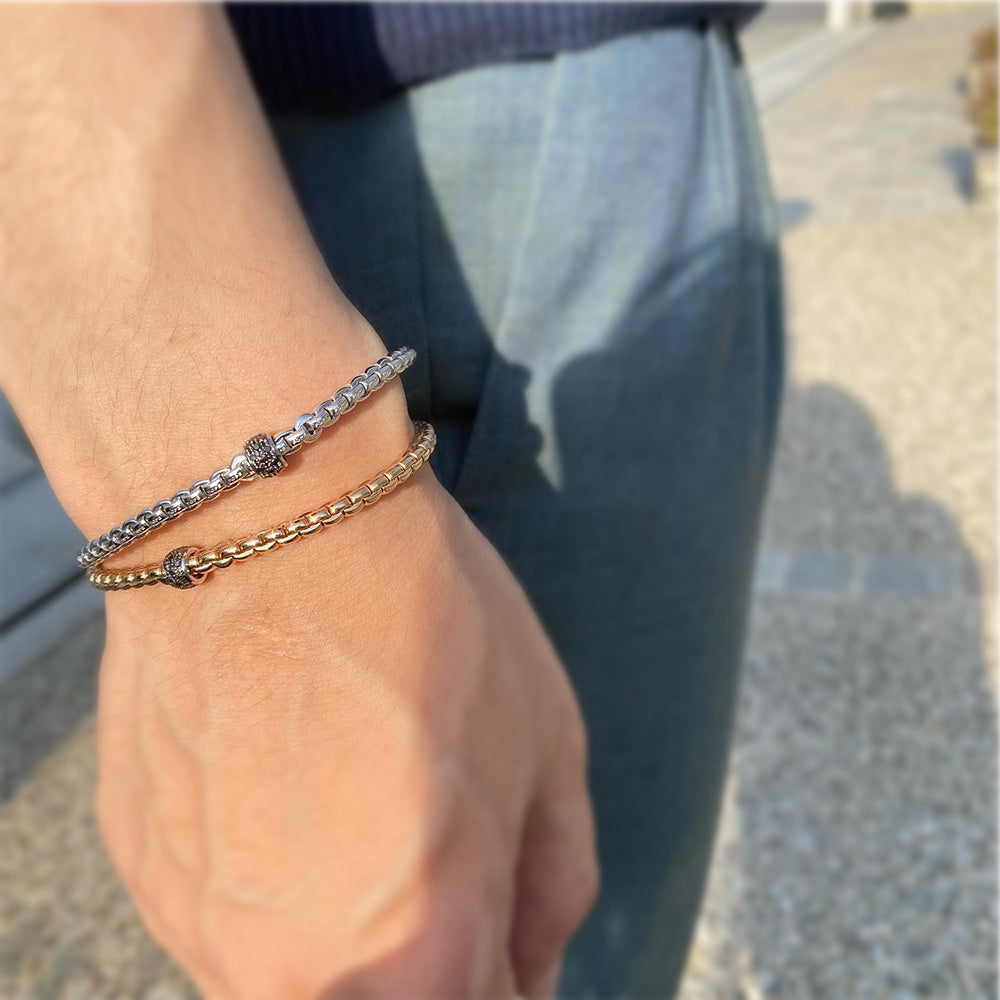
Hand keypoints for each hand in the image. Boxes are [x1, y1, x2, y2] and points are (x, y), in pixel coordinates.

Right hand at [94, 474, 597, 998]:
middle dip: (427, 954)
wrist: (268, 523)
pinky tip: (280, 771)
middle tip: (431, 834)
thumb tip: (530, 972)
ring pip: (302, 971)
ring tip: (350, 788)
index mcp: (420, 962)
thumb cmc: (429, 622)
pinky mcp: (147, 874)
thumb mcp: (547, 747)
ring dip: (341, 919)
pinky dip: (270, 875)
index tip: (497, 914)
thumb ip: (551, 890)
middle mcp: (296, 979)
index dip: (502, 972)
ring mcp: (203, 930)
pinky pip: (230, 915)